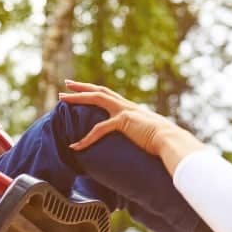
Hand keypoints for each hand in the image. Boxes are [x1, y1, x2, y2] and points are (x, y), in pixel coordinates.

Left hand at [58, 80, 174, 154]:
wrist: (170, 140)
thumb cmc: (162, 141)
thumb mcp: (147, 134)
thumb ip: (139, 133)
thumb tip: (138, 140)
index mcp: (130, 108)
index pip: (108, 95)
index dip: (94, 91)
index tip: (82, 89)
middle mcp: (126, 105)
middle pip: (99, 91)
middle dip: (81, 87)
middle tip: (66, 85)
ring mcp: (124, 111)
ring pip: (96, 99)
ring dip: (77, 98)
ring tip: (62, 99)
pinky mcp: (124, 121)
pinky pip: (99, 129)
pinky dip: (86, 139)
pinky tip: (75, 146)